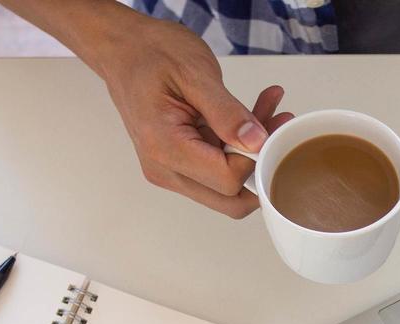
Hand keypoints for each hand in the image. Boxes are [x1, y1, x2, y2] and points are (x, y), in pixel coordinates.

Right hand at [84, 7, 293, 217]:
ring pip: (228, 186)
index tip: (270, 125)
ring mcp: (171, 170)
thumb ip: (226, 112)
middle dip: (260, 165)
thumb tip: (256, 143)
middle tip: (278, 124)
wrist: (122, 48)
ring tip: (270, 110)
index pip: (227, 180)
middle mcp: (165, 169)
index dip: (255, 159)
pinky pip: (218, 168)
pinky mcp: (179, 163)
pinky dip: (239, 145)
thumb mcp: (194, 73)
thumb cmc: (150, 53)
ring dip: (253, 153)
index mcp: (165, 148)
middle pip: (229, 199)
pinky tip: (254, 113)